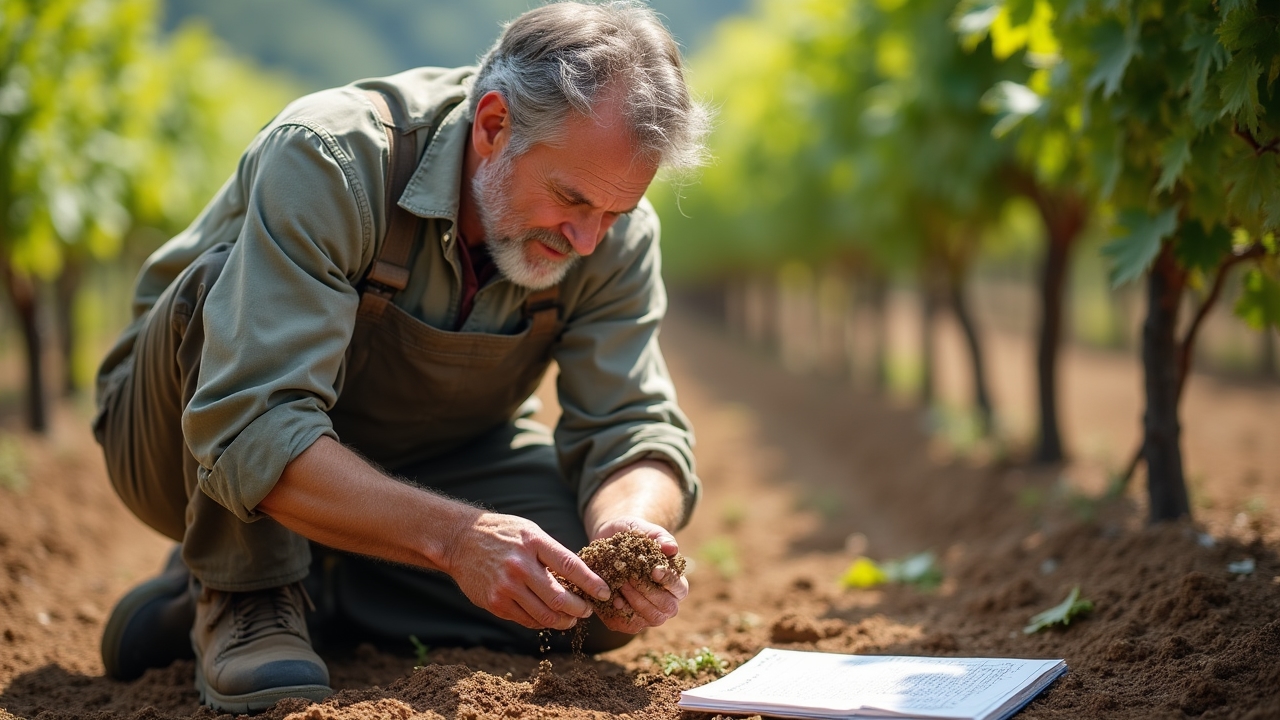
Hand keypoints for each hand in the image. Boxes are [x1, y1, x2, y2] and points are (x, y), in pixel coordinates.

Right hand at [446, 511, 610, 629]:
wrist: (459, 540)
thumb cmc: (502, 533)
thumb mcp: (530, 531)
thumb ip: (552, 553)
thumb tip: (580, 577)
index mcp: (534, 543)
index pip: (570, 566)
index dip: (591, 583)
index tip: (605, 593)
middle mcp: (520, 565)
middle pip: (559, 597)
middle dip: (579, 609)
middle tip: (588, 611)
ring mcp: (506, 586)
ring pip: (544, 614)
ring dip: (563, 620)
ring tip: (571, 618)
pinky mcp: (495, 602)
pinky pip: (526, 620)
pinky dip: (541, 622)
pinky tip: (548, 617)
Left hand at [590, 516, 688, 633]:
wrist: (609, 541)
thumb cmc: (633, 535)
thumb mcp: (644, 529)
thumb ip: (659, 536)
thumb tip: (672, 548)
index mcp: (676, 582)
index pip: (679, 588)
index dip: (668, 580)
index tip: (653, 570)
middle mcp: (667, 602)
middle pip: (667, 608)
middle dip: (648, 593)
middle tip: (630, 578)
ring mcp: (649, 613)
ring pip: (651, 619)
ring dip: (635, 603)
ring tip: (621, 585)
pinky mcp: (630, 619)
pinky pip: (630, 625)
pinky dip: (622, 615)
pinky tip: (613, 599)